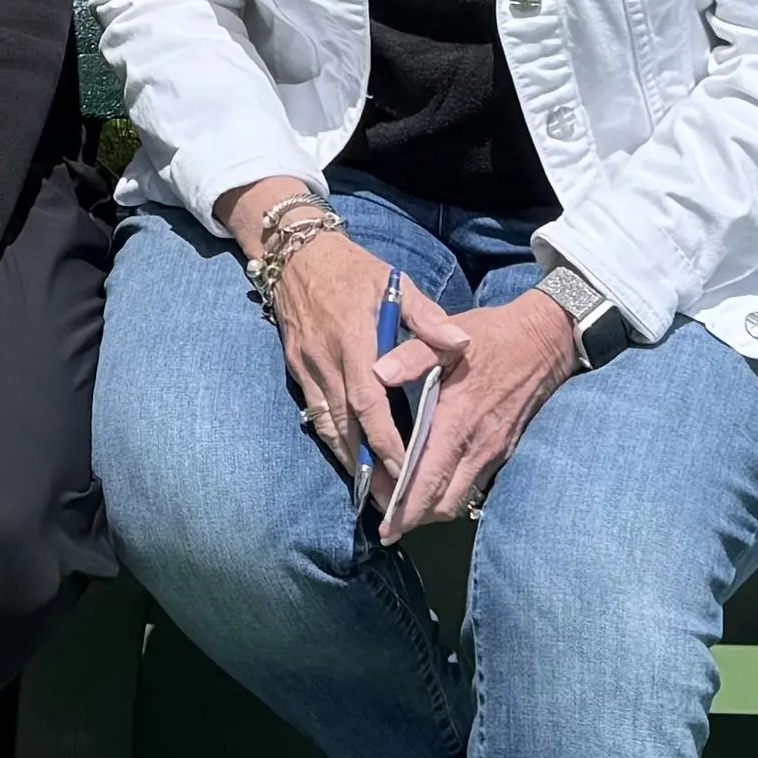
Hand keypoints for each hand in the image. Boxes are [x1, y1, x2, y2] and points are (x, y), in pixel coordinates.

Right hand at [236, 192, 415, 499]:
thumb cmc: (354, 269)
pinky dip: (331, 440)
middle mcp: (325, 360)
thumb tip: (462, 345)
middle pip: (345, 426)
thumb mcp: (396, 283)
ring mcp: (306, 367)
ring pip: (326, 426)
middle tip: (390, 503)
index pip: (368, 403)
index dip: (385, 440)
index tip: (404, 470)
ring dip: (347, 462)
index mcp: (353, 340)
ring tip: (370, 495)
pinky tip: (348, 460)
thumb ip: (429, 318)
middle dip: (368, 468)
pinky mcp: (296, 368)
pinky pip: (314, 413)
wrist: (295, 253)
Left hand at [373, 288, 580, 538]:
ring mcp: (494, 451)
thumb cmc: (493, 337)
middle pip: (443, 504)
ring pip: (460, 500)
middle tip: (387, 520)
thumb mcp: (448, 337)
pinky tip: (431, 485)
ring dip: (432, 510)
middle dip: (414, 518)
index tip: (384, 527)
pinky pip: (474, 486)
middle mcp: (478, 446)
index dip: (405, 509)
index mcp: (458, 421)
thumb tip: (377, 373)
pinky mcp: (504, 450)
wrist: (545, 340)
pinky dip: (450, 494)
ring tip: (403, 508)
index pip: (429, 481)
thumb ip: (411, 356)